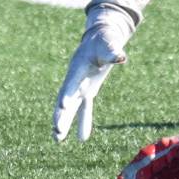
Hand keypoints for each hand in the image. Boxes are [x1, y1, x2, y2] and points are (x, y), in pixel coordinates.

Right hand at [53, 4, 133, 141]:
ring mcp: (79, 86)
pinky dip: (82, 121)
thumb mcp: (109, 44)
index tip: (62, 105)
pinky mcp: (86, 90)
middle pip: (66, 98)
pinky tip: (81, 138)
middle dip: (60, 114)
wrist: (100, 38)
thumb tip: (122, 58)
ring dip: (65, 122)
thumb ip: (113, 52)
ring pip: (71, 107)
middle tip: (56, 129)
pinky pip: (83, 108)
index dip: (67, 93)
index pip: (71, 82)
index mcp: (78, 66)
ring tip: (57, 139)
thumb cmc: (104, 40)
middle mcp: (76, 79)